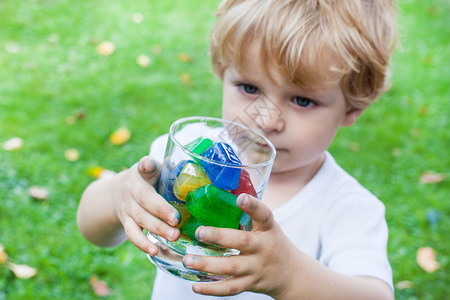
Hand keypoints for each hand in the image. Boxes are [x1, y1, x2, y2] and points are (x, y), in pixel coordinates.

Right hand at [114, 156, 180, 254]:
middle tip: (177, 220)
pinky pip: (132, 235)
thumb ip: (172, 171)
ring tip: (174, 236)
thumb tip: (197, 173)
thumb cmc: (148, 180)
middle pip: (145, 199)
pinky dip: (143, 244)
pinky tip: (155, 251)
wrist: (119, 192)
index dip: (147, 165)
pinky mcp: (126, 222)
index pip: (144, 166)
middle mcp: (132, 189)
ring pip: (141, 219)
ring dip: (158, 229)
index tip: (150, 165)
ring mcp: (127, 207)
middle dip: (161, 210)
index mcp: (142, 173)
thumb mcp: (157, 170)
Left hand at [181, 194, 298, 297]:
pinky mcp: (251, 283)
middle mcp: (264, 247)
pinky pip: (230, 288)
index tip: (239, 198)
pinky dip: (212, 289)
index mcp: (269, 228)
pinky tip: (195, 286)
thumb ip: (249, 215)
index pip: (264, 215)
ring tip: (188, 260)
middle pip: (243, 242)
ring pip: (232, 267)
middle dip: (219, 237)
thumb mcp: (267, 227)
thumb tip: (219, 193)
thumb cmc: (272, 243)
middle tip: (199, 232)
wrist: (291, 274)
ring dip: (208, 264)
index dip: (253, 206)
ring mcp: (257, 267)